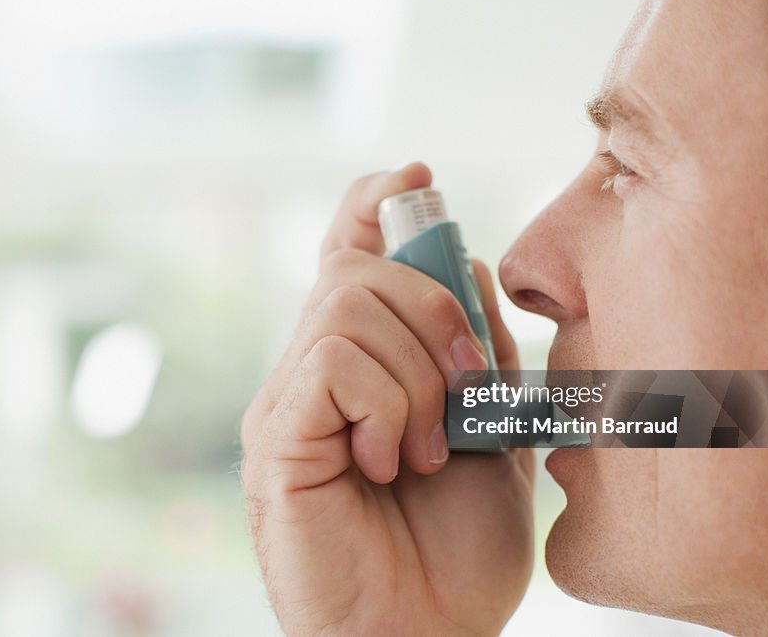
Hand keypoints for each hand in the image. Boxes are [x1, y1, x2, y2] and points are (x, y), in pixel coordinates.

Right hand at [240, 163, 534, 635]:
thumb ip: (477, 350)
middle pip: (358, 266)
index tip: (416, 176)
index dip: (374, 203)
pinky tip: (390, 461)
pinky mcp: (276, 437)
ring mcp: (288, 401)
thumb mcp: (492, 430)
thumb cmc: (456, 546)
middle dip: (435, 308)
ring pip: (348, 304)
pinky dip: (387, 404)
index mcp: (361, 363)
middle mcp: (312, 370)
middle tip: (470, 390)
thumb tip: (467, 263)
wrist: (427, 635)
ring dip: (418, 373)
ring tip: (428, 448)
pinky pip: (333, 362)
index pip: (348, 251)